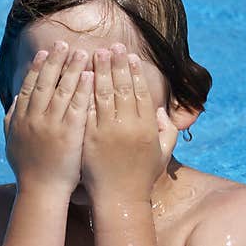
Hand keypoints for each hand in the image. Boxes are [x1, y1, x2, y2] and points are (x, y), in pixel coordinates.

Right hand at [4, 40, 92, 194]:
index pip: (29, 87)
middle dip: (55, 61)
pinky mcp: (68, 133)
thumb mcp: (12, 144)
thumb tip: (15, 100)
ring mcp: (50, 125)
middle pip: (45, 83)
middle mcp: (33, 119)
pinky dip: (83, 88)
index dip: (37, 68)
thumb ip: (11, 120)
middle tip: (64, 44)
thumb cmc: (29, 171)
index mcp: (20, 120)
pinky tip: (91, 75)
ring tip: (83, 52)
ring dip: (73, 68)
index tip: (45, 53)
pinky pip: (77, 105)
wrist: (41, 192)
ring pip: (62, 90)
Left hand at [81, 43, 177, 202]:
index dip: (135, 72)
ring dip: (98, 72)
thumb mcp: (162, 153)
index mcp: (147, 126)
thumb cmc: (141, 177)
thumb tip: (161, 110)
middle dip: (116, 64)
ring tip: (94, 55)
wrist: (118, 199)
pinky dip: (82, 93)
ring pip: (102, 94)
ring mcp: (107, 131)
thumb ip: (167, 130)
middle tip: (111, 46)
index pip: (141, 91)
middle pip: (121, 87)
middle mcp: (128, 125)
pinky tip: (78, 79)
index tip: (130, 57)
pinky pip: (85, 110)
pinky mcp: (89, 139)